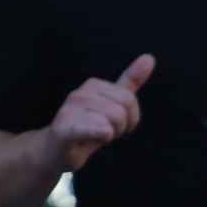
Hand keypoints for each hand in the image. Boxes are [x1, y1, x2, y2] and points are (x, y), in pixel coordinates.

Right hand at [51, 55, 153, 173]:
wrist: (56, 149)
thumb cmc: (87, 125)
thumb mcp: (111, 102)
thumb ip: (129, 81)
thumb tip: (150, 57)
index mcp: (93, 84)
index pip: (129, 100)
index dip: (129, 119)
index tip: (115, 124)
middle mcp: (81, 93)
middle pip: (122, 112)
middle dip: (119, 129)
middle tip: (103, 133)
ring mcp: (70, 110)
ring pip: (111, 123)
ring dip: (108, 137)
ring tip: (93, 137)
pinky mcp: (63, 129)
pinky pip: (87, 128)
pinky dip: (98, 131)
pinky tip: (102, 133)